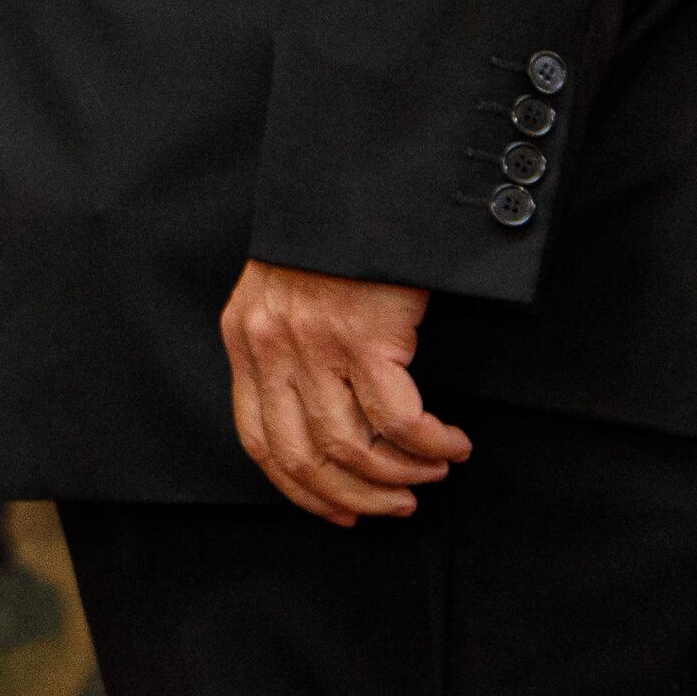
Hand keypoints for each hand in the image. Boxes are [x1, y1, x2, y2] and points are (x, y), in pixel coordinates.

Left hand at [219, 261, 471, 523]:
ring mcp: (314, 344)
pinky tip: (451, 444)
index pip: (259, 440)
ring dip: (399, 474)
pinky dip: (430, 445)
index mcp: (245, 339)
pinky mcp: (364, 338)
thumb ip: (286, 349)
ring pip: (353, 448)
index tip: (338, 511)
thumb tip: (324, 418)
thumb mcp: (283, 293)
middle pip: (303, 458)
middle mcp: (270, 347)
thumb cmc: (329, 239)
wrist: (354, 184)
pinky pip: (400, 421)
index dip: (300, 489)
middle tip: (396, 505)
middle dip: (354, 496)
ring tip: (431, 473)